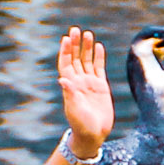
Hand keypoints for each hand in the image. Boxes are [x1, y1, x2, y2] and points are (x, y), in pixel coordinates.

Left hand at [58, 28, 113, 154]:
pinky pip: (99, 68)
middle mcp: (78, 81)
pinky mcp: (101, 86)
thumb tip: (63, 79)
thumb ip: (70, 94)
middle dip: (75, 44)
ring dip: (87, 47)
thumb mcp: (74, 110)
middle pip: (76, 58)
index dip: (65, 51)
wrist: (93, 135)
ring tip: (88, 34)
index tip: (66, 38)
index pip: (66, 64)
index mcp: (70, 85)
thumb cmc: (81, 125)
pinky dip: (98, 57)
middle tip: (75, 29)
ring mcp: (89, 83)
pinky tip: (99, 46)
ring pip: (87, 61)